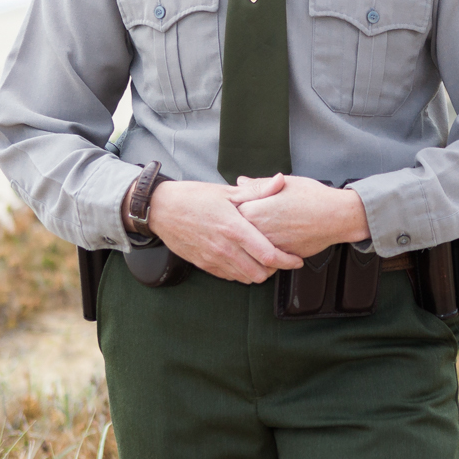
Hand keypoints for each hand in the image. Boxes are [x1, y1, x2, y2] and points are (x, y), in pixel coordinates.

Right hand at [146, 178, 302, 282]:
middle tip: (280, 259)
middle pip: (260, 273)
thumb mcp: (227, 191)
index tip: (297, 260)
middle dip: (274, 269)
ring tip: (263, 260)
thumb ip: (257, 191)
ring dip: (258, 272)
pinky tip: (244, 260)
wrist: (162, 209)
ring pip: (245, 278)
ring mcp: (214, 259)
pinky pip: (229, 277)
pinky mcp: (204, 265)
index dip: (287, 261)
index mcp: (235, 229)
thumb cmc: (194, 198)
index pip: (269, 255)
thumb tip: (280, 180)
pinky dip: (241, 273)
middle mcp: (225, 248)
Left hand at [237, 175, 370, 258]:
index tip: (236, 206)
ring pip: (250, 247)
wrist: (336, 216)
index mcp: (254, 210)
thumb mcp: (284, 183)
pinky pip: (265, 256)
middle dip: (239, 227)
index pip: (231, 211)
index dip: (233, 208)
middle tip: (247, 220)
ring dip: (250, 241)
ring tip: (260, 232)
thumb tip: (241, 181)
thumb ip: (258, 185)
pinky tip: (270, 243)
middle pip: (237, 232)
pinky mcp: (281, 257)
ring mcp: (269, 246)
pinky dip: (264, 252)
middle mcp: (258, 231)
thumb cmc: (313, 197)